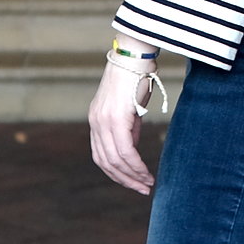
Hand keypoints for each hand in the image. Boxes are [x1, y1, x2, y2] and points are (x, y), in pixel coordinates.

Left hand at [89, 59, 156, 194]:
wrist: (135, 54)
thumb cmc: (136, 76)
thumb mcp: (129, 106)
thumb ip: (128, 127)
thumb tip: (132, 147)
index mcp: (96, 120)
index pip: (101, 155)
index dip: (116, 172)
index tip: (132, 181)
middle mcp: (96, 122)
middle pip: (106, 162)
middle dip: (124, 179)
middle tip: (142, 189)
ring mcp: (103, 121)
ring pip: (115, 159)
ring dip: (132, 175)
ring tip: (147, 184)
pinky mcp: (116, 119)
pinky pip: (125, 150)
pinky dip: (136, 165)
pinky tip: (146, 172)